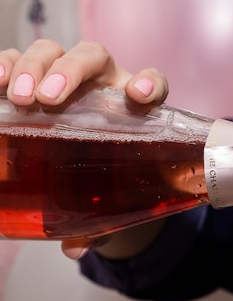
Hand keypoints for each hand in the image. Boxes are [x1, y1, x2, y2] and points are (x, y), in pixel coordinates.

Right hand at [0, 39, 169, 259]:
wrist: (86, 161)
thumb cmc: (103, 174)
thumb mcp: (106, 197)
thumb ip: (97, 221)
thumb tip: (75, 250)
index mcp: (131, 106)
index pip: (150, 83)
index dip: (148, 84)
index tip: (139, 96)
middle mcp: (102, 84)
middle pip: (92, 57)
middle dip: (70, 72)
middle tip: (47, 100)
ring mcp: (66, 76)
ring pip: (53, 51)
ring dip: (34, 65)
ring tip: (19, 95)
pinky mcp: (34, 78)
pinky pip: (17, 58)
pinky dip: (5, 62)